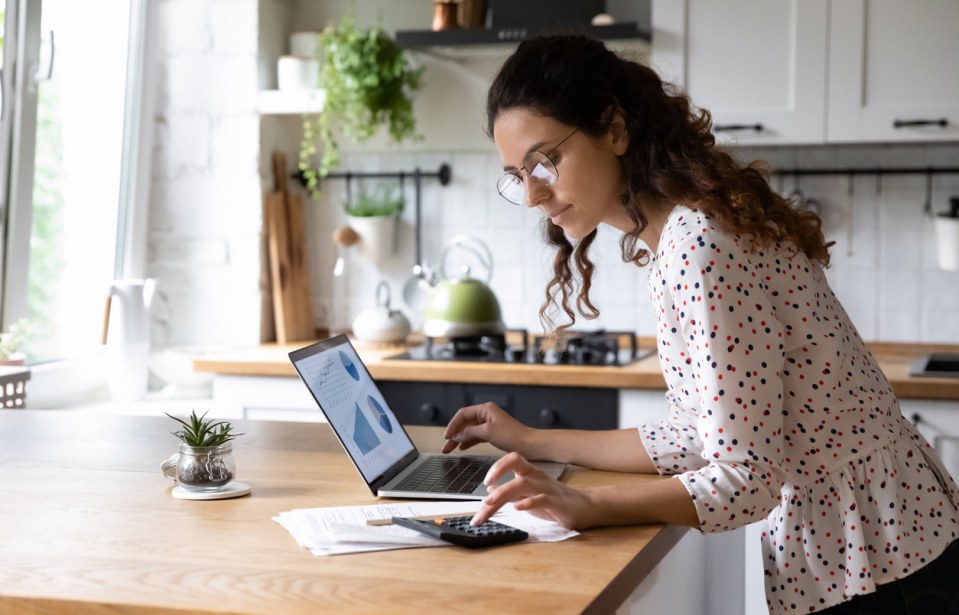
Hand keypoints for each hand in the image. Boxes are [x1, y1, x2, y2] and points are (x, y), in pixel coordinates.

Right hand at [441, 402, 532, 454]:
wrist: (530, 445)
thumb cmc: (513, 436)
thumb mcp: (488, 432)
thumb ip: (470, 432)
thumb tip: (457, 435)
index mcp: (486, 409)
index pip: (463, 414)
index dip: (453, 425)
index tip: (447, 436)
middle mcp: (487, 415)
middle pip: (465, 423)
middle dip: (454, 434)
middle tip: (445, 446)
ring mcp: (489, 424)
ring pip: (469, 431)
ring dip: (459, 440)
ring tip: (450, 450)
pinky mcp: (493, 434)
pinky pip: (476, 436)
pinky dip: (468, 442)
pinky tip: (462, 448)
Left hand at [470, 452, 592, 528]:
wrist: (584, 507)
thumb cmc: (555, 501)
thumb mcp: (528, 495)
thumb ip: (510, 492)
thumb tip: (489, 488)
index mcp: (530, 473)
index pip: (513, 458)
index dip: (498, 466)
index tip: (485, 480)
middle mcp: (537, 478)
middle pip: (515, 469)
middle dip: (496, 479)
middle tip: (482, 499)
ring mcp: (547, 489)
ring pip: (523, 483)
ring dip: (504, 492)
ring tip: (490, 502)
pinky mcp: (556, 503)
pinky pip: (541, 499)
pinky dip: (528, 503)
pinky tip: (517, 508)